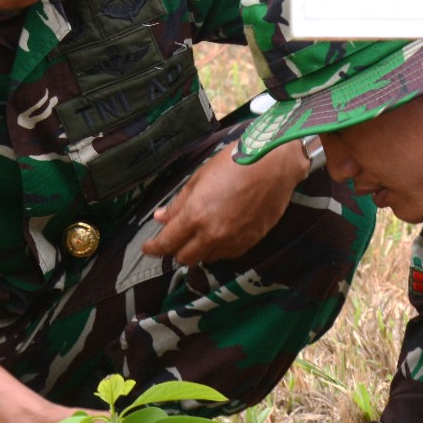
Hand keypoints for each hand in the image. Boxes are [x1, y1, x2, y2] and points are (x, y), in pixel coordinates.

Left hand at [140, 140, 306, 265]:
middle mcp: (212, 235)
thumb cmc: (234, 163)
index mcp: (195, 216)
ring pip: (206, 259)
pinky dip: (217, 249)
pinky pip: (226, 255)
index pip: (167, 243)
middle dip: (175, 251)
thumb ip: (178, 204)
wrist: (275, 165)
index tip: (147, 248)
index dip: (153, 248)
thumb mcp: (199, 178)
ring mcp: (232, 242)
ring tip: (199, 234)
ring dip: (198, 250)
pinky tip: (219, 233)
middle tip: (174, 238)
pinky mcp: (249, 243)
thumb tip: (159, 218)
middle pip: (184, 259)